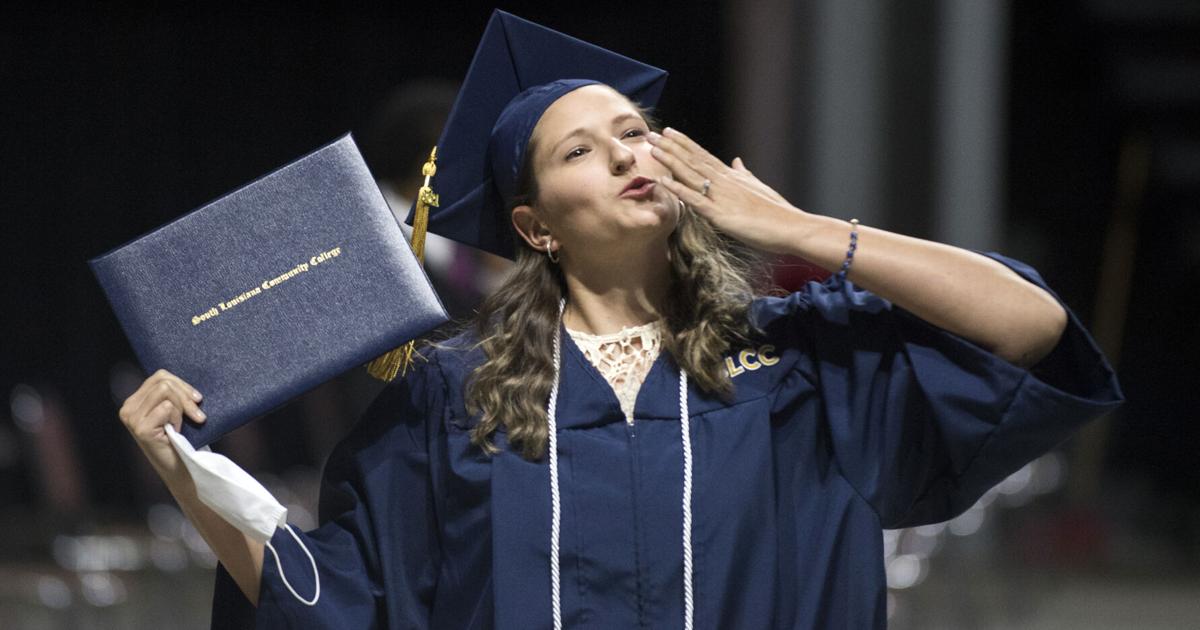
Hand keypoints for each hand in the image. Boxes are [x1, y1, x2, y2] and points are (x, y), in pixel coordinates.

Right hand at [118, 369, 206, 479]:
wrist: (184, 470)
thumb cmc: (182, 440)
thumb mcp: (176, 411)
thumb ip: (172, 394)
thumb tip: (182, 378)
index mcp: (135, 402)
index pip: (160, 376)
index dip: (183, 385)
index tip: (198, 400)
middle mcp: (128, 409)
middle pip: (164, 381)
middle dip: (186, 396)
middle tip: (198, 416)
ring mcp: (131, 419)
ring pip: (166, 391)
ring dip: (182, 408)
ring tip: (182, 425)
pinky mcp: (141, 429)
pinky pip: (168, 407)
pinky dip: (178, 418)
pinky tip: (176, 432)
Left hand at [649, 127, 804, 252]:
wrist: (791, 226)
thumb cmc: (777, 211)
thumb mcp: (759, 188)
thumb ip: (745, 174)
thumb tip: (737, 161)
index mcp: (732, 176)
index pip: (703, 155)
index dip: (684, 143)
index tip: (669, 132)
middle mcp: (725, 181)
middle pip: (692, 160)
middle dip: (670, 146)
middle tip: (651, 134)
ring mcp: (722, 196)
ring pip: (691, 174)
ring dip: (670, 161)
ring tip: (653, 149)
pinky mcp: (720, 214)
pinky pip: (695, 200)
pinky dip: (678, 190)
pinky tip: (663, 181)